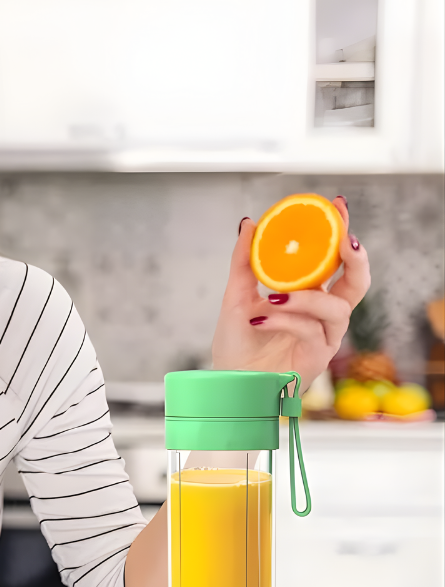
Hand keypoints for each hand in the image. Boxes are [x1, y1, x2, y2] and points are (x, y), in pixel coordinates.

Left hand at [211, 196, 370, 388]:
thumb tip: (249, 223)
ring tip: (272, 297)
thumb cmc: (238, 343)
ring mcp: (323, 337)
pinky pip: (311, 332)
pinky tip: (260, 318)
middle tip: (344, 242)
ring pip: (336, 308)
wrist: (228, 381)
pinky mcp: (316, 359)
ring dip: (305, 298)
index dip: (341, 233)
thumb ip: (243, 261)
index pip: (335, 261)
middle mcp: (323, 315)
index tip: (338, 205)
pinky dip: (285, 320)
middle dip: (356, 260)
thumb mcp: (235, 296)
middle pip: (358, 284)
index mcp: (310, 296)